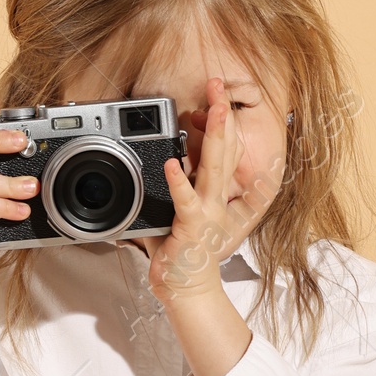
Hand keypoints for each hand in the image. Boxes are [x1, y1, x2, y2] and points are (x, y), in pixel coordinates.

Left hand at [144, 75, 278, 308]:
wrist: (189, 290)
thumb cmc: (183, 256)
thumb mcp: (174, 216)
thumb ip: (166, 192)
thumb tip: (151, 173)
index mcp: (212, 192)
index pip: (222, 150)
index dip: (221, 122)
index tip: (216, 97)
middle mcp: (215, 198)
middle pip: (224, 148)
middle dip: (222, 115)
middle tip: (219, 86)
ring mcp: (207, 211)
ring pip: (214, 166)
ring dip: (214, 136)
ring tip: (213, 109)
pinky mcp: (192, 227)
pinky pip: (186, 201)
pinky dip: (179, 182)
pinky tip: (173, 164)